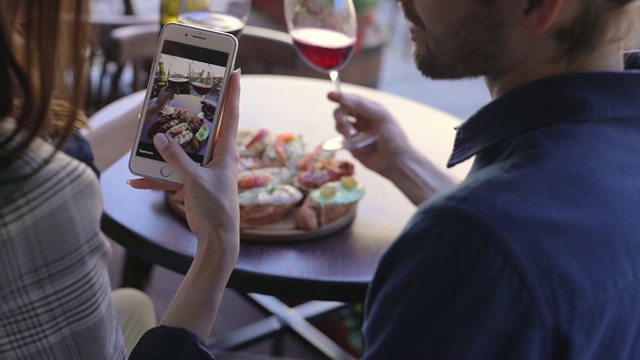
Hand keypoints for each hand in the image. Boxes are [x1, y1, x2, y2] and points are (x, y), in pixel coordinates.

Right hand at [129, 72, 240, 255]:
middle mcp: (217, 156)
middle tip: (183, 91)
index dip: (234, 92)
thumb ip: (176, 160)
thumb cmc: (216, 207)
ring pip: (182, 150)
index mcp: (226, 151)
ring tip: (147, 135)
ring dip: (165, 147)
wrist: (217, 237)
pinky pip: (171, 174)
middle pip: (203, 127)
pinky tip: (135, 179)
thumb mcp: (195, 181)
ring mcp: (203, 168)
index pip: (231, 114)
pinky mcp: (192, 182)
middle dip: (192, 111)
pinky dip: (156, 177)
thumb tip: (158, 138)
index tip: (236, 71)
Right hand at [328, 91, 457, 205]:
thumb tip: (343, 97)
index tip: (329, 96)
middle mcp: (361, 120)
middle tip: (342, 120)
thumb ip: (362, 106)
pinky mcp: (352, 146)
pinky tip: (353, 143)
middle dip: (339, 114)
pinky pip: (341, 140)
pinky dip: (345, 140)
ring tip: (351, 134)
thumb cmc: (393, 138)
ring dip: (342, 127)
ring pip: (339, 125)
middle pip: (342, 111)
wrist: (396, 162)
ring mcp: (356, 133)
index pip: (352, 100)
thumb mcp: (381, 117)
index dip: (340, 97)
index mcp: (370, 110)